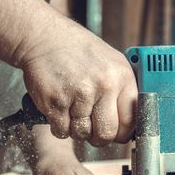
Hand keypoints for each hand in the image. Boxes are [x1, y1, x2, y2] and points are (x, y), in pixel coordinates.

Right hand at [17, 14, 137, 146]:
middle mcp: (104, 85)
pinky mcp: (56, 101)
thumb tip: (130, 125)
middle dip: (98, 137)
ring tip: (73, 113)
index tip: (117, 135)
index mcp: (122, 77)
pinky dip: (59, 127)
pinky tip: (60, 111)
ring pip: (82, 134)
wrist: (44, 37)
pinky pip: (62, 131)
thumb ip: (122, 91)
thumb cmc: (77, 51)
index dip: (122, 133)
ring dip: (76, 130)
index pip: (131, 120)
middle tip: (92, 130)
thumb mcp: (111, 63)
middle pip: (107, 133)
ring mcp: (80, 94)